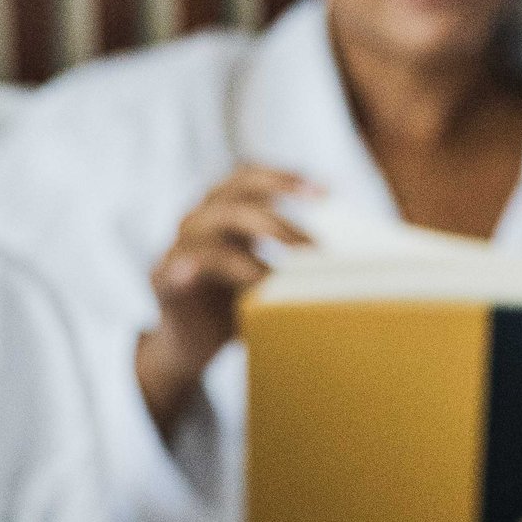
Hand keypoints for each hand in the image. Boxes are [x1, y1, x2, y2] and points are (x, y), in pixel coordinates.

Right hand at [136, 165, 319, 433]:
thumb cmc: (235, 305)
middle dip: (280, 215)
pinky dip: (208, 270)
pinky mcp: (163, 277)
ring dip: (256, 252)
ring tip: (286, 277)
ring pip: (215, 231)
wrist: (188, 345)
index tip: (327, 191)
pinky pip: (186, 266)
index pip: (251, 176)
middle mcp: (199, 218)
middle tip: (316, 248)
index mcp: (224, 208)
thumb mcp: (268, 279)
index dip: (286, 177)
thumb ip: (295, 265)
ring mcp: (179, 245)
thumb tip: (358, 270)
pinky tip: (239, 284)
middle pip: (236, 196)